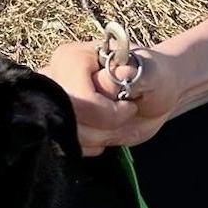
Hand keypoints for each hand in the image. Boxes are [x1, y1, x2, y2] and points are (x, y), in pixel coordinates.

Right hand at [41, 42, 180, 155]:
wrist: (153, 93)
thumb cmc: (153, 77)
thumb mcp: (151, 72)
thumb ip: (135, 73)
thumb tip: (118, 75)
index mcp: (73, 58)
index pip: (81, 99)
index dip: (108, 113)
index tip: (130, 105)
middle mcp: (56, 80)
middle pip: (71, 122)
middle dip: (104, 129)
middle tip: (125, 115)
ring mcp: (54, 104)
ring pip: (71, 139)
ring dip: (101, 138)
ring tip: (118, 123)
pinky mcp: (59, 125)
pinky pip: (71, 148)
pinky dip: (93, 146)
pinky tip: (106, 132)